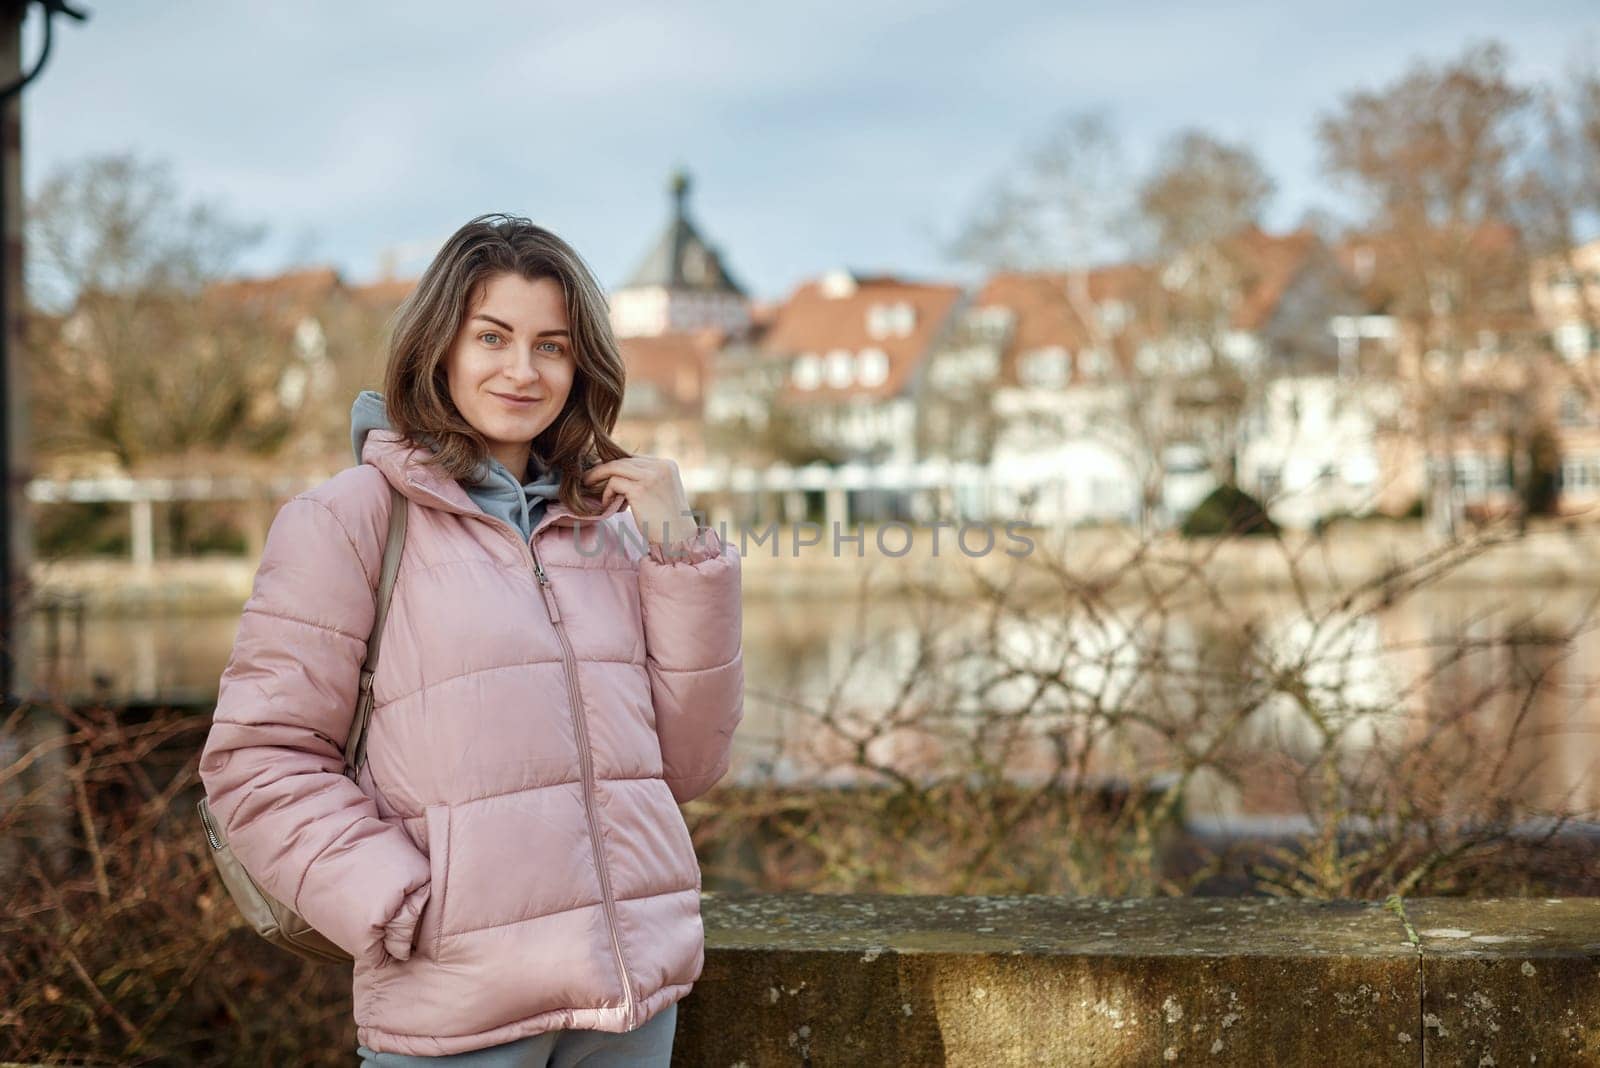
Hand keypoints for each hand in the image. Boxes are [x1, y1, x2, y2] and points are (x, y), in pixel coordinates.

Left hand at [581, 456, 697, 548]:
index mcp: (668, 465)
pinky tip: (609, 506)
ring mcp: (651, 476)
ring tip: (589, 487)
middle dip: (604, 469)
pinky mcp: (640, 490)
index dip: (617, 466)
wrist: (678, 540)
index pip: (635, 458)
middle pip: (624, 460)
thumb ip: (645, 480)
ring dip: (599, 477)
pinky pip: (613, 483)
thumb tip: (616, 474)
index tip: (601, 474)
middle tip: (588, 478)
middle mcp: (661, 466)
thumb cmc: (667, 521)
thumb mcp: (660, 493)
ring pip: (615, 467)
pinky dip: (607, 494)